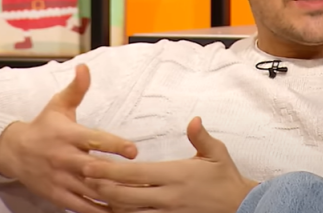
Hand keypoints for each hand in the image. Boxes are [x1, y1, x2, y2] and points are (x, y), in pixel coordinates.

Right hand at [0, 64, 138, 212]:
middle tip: (144, 180)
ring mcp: (61, 180)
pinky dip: (99, 211)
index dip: (114, 145)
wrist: (12, 151)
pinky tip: (118, 212)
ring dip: (114, 196)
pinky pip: (81, 207)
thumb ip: (76, 89)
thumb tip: (85, 67)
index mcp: (68, 136)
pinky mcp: (57, 196)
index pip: (94, 140)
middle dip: (119, 176)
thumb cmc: (44, 125)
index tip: (134, 150)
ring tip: (138, 200)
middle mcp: (65, 159)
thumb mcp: (59, 105)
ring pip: (90, 191)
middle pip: (95, 170)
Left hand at [84, 117, 257, 212]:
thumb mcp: (217, 153)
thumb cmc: (226, 178)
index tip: (90, 165)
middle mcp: (168, 196)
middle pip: (124, 196)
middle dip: (101, 188)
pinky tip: (113, 211)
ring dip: (109, 205)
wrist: (240, 206)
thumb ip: (201, 137)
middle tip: (83, 179)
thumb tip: (193, 120)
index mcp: (175, 175)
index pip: (136, 174)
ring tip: (92, 196)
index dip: (110, 171)